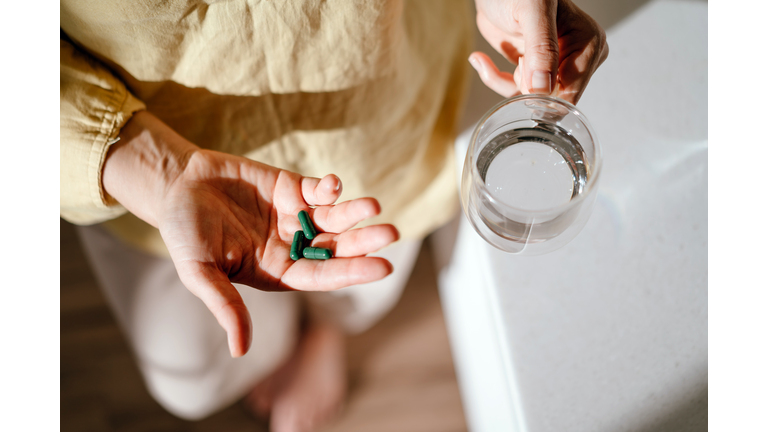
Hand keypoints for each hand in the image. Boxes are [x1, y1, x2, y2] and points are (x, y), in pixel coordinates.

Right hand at [103, 111, 398, 356]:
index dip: (352, 271)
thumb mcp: (200, 272)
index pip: (322, 275)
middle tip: (390, 234)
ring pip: (334, 217)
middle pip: (336, 247)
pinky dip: (330, 187)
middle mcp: (292, 246)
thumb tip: (240, 351)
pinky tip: (334, 184)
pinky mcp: (292, 188)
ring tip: (373, 205)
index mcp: (278, 271)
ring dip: (354, 212)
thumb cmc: (185, 233)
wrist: (176, 186)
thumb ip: (224, 306)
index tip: (383, 266)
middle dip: (363, 241)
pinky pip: (318, 189)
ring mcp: (294, 216)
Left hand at [470, 0, 608, 103]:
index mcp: (588, 44)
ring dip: (504, 81)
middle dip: (523, 85)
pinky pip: (516, 91)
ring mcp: (554, 66)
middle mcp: (577, 58)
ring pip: (531, 99)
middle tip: (515, 56)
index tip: (521, 69)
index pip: (571, 90)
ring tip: (493, 55)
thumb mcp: (532, 10)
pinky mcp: (533, 70)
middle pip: (551, 99)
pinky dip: (494, 78)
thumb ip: (541, 48)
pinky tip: (481, 59)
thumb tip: (544, 87)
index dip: (541, 91)